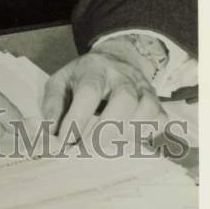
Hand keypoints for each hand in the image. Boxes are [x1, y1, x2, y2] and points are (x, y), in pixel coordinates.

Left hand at [43, 43, 165, 145]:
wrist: (115, 58)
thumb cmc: (82, 77)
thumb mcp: (60, 82)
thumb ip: (53, 106)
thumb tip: (50, 135)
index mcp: (94, 69)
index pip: (88, 93)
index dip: (77, 120)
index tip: (64, 143)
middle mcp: (122, 76)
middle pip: (124, 100)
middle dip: (105, 130)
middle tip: (86, 150)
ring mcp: (143, 88)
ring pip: (146, 110)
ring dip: (125, 133)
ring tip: (105, 145)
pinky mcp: (156, 101)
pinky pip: (159, 120)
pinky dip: (145, 133)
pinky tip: (126, 139)